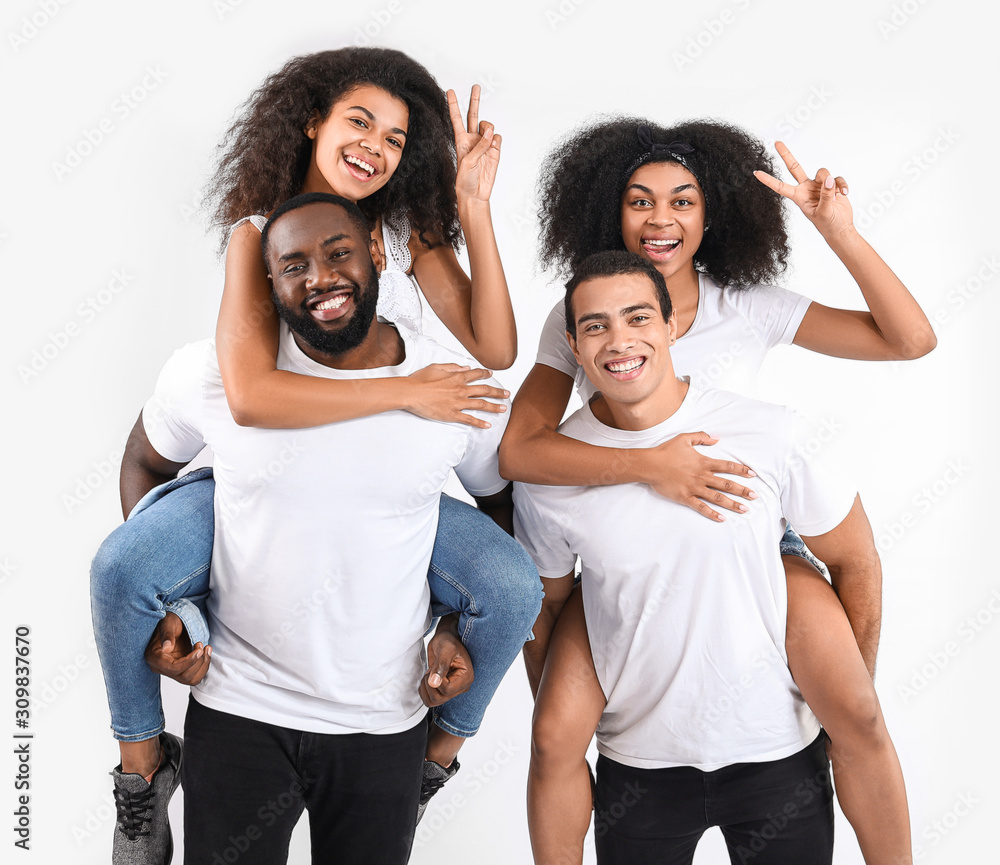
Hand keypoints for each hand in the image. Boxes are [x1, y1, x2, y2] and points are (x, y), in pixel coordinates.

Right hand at [144, 611, 211, 684]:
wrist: (174, 622)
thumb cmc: (169, 621)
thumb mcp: (168, 623)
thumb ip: (167, 635)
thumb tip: (166, 647)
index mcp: (154, 658)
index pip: (173, 668)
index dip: (189, 661)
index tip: (199, 649)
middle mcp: (161, 668)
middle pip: (183, 676)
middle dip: (198, 662)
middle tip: (202, 645)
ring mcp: (171, 670)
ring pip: (190, 679)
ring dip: (203, 666)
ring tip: (207, 649)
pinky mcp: (181, 669)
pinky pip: (194, 676)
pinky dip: (203, 667)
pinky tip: (206, 653)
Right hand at [406, 363, 508, 428]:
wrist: (411, 393)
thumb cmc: (420, 380)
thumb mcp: (437, 367)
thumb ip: (453, 367)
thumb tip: (466, 367)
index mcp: (457, 377)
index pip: (476, 375)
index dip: (485, 374)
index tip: (491, 375)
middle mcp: (461, 389)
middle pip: (484, 390)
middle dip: (497, 392)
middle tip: (507, 394)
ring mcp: (458, 403)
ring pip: (481, 405)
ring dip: (494, 407)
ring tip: (503, 409)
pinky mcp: (452, 414)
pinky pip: (469, 419)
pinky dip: (479, 423)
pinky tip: (488, 425)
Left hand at [419, 620, 473, 706]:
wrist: (445, 640)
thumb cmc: (448, 641)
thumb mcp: (446, 648)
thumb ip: (441, 665)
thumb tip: (434, 683)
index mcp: (466, 677)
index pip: (447, 690)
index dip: (436, 681)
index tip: (433, 668)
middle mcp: (461, 687)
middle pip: (439, 698)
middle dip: (429, 684)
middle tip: (430, 671)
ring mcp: (452, 691)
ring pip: (433, 702)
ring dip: (425, 689)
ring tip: (428, 675)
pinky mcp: (443, 691)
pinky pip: (430, 701)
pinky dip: (423, 691)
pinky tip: (427, 678)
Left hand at [448, 85, 501, 202]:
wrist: (475, 194)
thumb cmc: (465, 180)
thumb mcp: (468, 161)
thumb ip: (479, 145)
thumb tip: (491, 132)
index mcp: (461, 140)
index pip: (456, 119)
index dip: (453, 104)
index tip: (450, 91)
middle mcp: (472, 139)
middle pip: (473, 115)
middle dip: (474, 100)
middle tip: (475, 86)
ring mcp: (484, 144)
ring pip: (488, 125)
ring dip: (487, 128)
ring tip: (487, 140)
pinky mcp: (495, 150)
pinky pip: (497, 137)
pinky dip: (496, 140)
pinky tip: (493, 147)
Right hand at [642, 432, 756, 520]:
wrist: (649, 465)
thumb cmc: (665, 451)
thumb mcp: (684, 438)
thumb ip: (702, 437)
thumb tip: (717, 438)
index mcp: (703, 462)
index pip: (727, 466)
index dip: (741, 470)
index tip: (752, 474)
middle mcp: (701, 476)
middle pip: (726, 484)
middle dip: (742, 490)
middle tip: (755, 496)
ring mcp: (694, 488)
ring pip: (717, 497)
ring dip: (732, 504)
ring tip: (745, 509)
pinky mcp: (684, 497)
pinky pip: (701, 507)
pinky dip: (712, 513)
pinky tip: (722, 518)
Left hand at [754, 142, 853, 238]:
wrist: (841, 228)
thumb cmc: (828, 224)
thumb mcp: (824, 212)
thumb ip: (826, 195)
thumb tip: (828, 179)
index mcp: (798, 197)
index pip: (780, 187)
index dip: (768, 180)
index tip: (756, 173)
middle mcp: (806, 188)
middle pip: (795, 168)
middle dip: (786, 155)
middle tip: (776, 142)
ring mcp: (819, 185)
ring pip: (823, 172)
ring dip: (831, 184)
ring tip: (835, 198)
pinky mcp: (832, 184)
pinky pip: (837, 178)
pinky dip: (842, 185)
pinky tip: (844, 194)